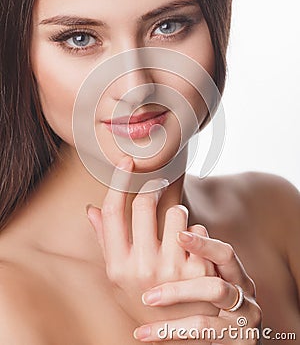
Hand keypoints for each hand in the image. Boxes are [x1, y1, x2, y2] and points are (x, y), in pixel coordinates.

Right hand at [86, 155, 218, 328]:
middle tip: (157, 189)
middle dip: (152, 191)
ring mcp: (173, 269)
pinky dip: (196, 233)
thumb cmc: (144, 298)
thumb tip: (91, 209)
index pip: (114, 212)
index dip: (120, 181)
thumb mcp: (118, 276)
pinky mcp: (200, 270)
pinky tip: (192, 247)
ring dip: (177, 213)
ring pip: (176, 212)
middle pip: (145, 204)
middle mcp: (143, 267)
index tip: (128, 161)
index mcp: (118, 266)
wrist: (178, 333)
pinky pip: (199, 229)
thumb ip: (105, 241)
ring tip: (176, 228)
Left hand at [133, 230, 261, 343]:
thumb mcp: (209, 294)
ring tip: (148, 297)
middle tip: (170, 244)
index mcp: (236, 276)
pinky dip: (170, 330)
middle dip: (200, 248)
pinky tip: (144, 332)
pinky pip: (202, 328)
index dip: (202, 240)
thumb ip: (196, 270)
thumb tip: (164, 242)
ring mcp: (245, 314)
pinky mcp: (237, 339)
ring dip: (178, 291)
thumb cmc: (214, 322)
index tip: (178, 233)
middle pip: (227, 258)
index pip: (221, 248)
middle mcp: (245, 290)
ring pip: (215, 290)